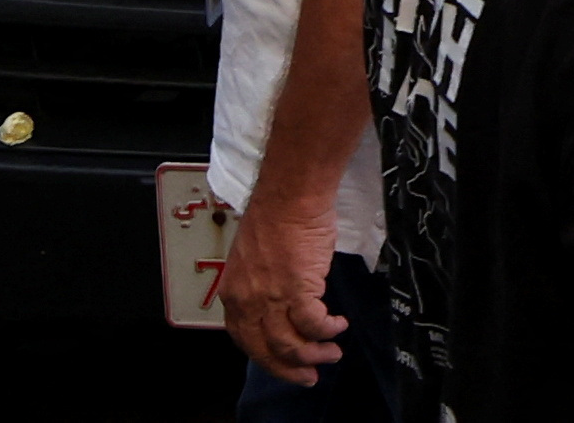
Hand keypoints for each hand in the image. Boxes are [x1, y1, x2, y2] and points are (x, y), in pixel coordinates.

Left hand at [214, 183, 342, 379]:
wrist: (292, 197)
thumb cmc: (278, 219)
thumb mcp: (256, 262)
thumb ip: (263, 290)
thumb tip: (283, 309)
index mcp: (235, 295)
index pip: (246, 341)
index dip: (268, 359)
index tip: (287, 367)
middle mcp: (248, 301)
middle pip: (267, 350)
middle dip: (291, 368)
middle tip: (311, 376)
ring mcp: (271, 297)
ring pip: (290, 343)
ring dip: (314, 353)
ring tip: (332, 353)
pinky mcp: (298, 288)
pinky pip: (314, 323)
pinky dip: (327, 330)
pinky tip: (338, 327)